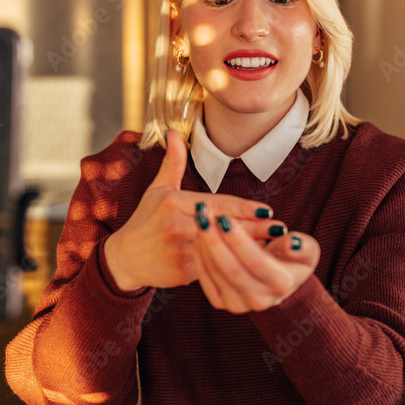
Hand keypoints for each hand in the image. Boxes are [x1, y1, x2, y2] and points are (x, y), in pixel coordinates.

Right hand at [103, 131, 281, 291]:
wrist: (124, 259)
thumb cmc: (143, 221)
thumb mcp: (156, 190)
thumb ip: (173, 163)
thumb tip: (174, 132)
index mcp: (173, 203)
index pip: (216, 204)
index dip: (244, 209)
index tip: (268, 211)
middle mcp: (178, 226)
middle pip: (224, 226)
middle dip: (255, 229)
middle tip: (280, 228)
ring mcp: (181, 250)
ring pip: (222, 248)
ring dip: (248, 250)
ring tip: (274, 247)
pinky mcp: (184, 272)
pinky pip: (213, 267)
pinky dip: (233, 266)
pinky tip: (251, 265)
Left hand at [193, 213, 320, 312]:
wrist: (278, 280)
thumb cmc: (292, 258)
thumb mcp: (306, 249)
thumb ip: (302, 246)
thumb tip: (291, 242)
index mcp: (281, 284)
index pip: (255, 261)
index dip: (238, 240)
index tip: (224, 217)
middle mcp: (259, 300)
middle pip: (231, 269)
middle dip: (214, 240)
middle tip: (203, 216)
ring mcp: (238, 304)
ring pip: (214, 273)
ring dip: (204, 246)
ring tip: (199, 221)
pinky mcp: (220, 302)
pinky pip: (205, 278)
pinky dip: (199, 256)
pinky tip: (198, 236)